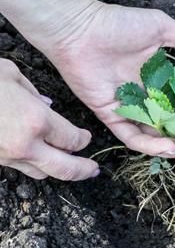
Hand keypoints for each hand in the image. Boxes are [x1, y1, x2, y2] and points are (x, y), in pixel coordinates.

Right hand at [0, 59, 98, 179]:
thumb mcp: (11, 74)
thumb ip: (35, 93)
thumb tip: (48, 106)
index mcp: (36, 120)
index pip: (72, 139)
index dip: (83, 140)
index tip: (86, 138)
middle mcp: (25, 144)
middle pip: (64, 168)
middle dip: (82, 170)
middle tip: (93, 170)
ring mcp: (5, 156)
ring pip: (40, 173)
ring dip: (56, 169)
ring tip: (67, 163)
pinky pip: (18, 167)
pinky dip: (31, 164)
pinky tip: (35, 155)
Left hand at [43, 0, 174, 157]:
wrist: (80, 28)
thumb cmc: (120, 25)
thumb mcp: (163, 29)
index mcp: (165, 79)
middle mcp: (151, 98)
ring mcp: (133, 110)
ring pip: (160, 136)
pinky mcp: (115, 117)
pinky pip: (134, 138)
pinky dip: (152, 146)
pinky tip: (170, 148)